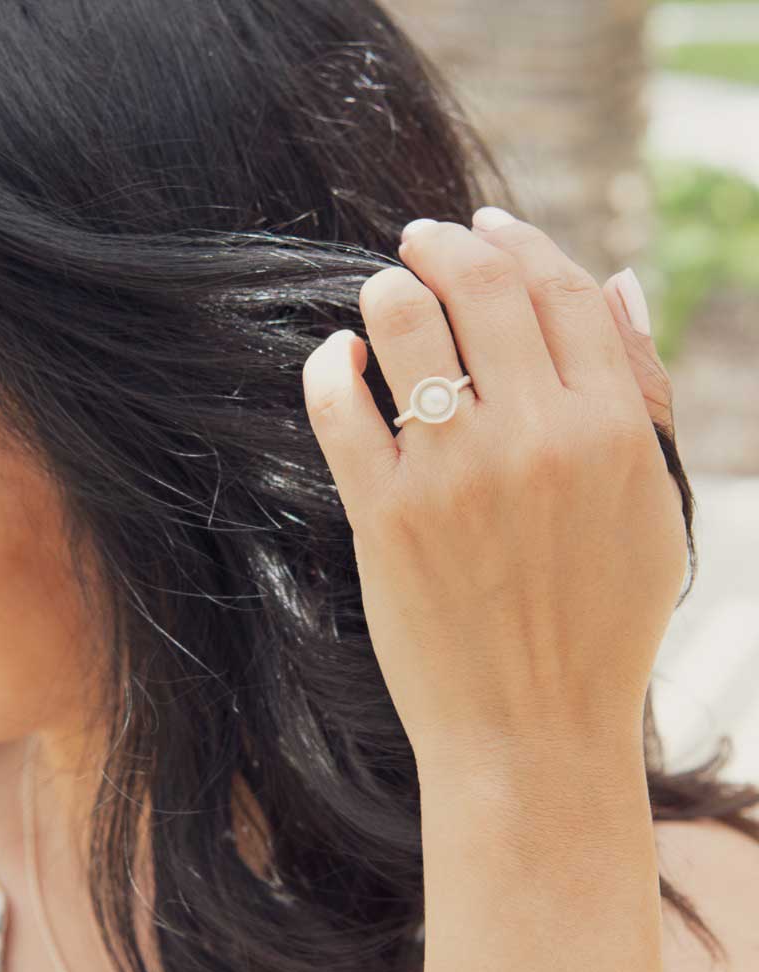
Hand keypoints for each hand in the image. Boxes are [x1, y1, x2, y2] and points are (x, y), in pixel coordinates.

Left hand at [301, 212, 687, 769]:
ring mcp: (454, 475)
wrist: (531, 732)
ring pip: (404, 324)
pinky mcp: (385, 516)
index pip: (562, 291)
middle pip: (482, 285)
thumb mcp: (655, 509)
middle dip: (443, 242)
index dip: (520, 241)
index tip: (484, 225)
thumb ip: (644, 394)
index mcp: (613, 429)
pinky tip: (335, 360)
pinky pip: (339, 406)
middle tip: (419, 238)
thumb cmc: (599, 626)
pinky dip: (329, 365)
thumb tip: (623, 284)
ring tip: (380, 297)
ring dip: (386, 291)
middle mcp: (536, 437)